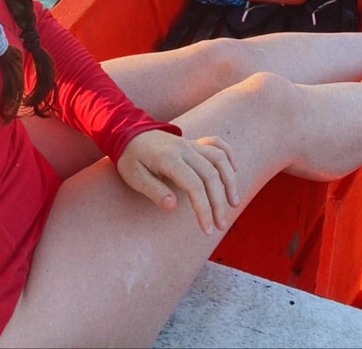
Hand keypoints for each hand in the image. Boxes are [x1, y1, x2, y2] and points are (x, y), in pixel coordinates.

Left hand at [116, 129, 238, 234]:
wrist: (128, 132)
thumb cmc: (130, 158)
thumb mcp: (134, 176)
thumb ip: (154, 190)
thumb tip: (172, 206)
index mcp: (169, 158)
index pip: (194, 184)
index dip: (204, 208)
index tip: (207, 229)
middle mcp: (184, 149)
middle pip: (210, 175)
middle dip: (218, 202)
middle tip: (220, 225)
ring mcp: (190, 144)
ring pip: (219, 160)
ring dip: (229, 182)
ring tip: (233, 204)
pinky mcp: (194, 143)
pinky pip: (217, 145)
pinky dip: (228, 156)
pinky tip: (234, 171)